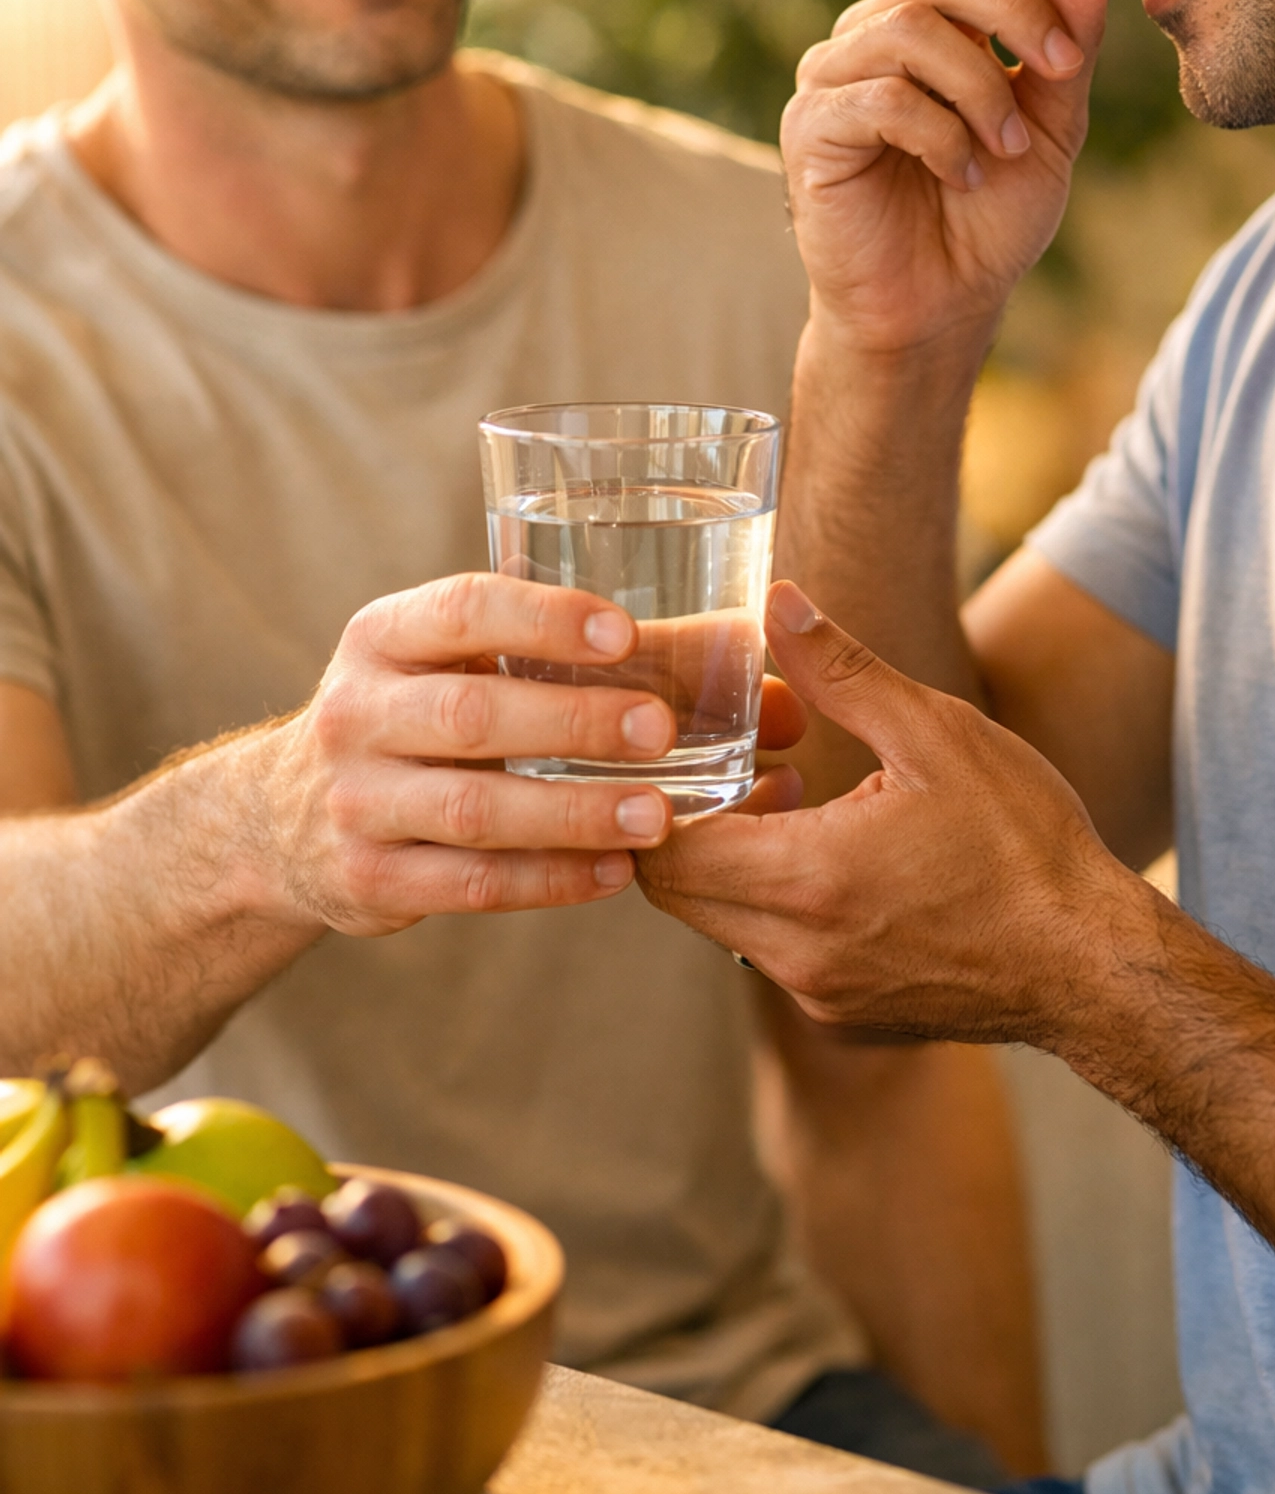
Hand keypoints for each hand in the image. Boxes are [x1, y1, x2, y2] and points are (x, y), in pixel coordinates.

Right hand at [257, 573, 799, 937]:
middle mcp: (360, 711)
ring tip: (657, 817)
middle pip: (471, 714)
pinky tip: (614, 873)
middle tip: (662, 730)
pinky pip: (470, 885)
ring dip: (573, 813)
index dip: (545, 617)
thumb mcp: (466, 668)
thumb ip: (601, 667)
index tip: (626, 633)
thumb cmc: (421, 718)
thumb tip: (772, 691)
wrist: (282, 818)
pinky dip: (547, 880)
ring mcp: (358, 801)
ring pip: (474, 809)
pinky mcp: (369, 879)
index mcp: (387, 636)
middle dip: (573, 721)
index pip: (464, 608)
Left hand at [640, 582, 1126, 1040]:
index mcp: (807, 880)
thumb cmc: (1026, 845)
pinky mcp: (842, 1012)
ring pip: (720, 922)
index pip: (662, 851)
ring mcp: (817, 993)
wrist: (1093, 964)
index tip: (677, 748)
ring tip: (792, 793)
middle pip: (675, 893)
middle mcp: (795, 952)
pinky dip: (772, 898)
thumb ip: (842, 670)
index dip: (649, 796)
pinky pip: (768, 949)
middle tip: (733, 763)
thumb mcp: (938, 733)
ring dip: (732, 859)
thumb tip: (778, 601)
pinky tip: (833, 849)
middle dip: (681, 823)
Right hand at [782, 0, 1123, 354]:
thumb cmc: (987, 219)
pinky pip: (881, 97)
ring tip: (1007, 148)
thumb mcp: (1050, 124)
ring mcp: (832, 80)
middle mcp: (870, 39)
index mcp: (927, 27)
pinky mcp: (810, 129)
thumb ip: (1069, 42)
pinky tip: (962, 174)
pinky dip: (940, 134)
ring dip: (979, 86)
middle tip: (1063, 65)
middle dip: (1015, 8)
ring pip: (908, 29)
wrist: (939, 309)